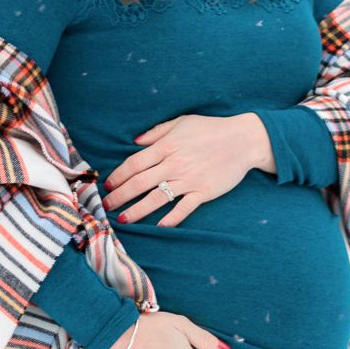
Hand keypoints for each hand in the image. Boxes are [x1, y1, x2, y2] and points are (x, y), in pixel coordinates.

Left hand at [102, 112, 268, 226]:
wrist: (243, 140)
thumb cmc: (211, 129)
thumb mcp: (182, 122)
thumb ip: (157, 132)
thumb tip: (135, 141)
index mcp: (167, 146)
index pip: (135, 163)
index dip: (118, 175)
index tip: (107, 185)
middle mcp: (174, 164)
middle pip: (140, 183)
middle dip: (120, 195)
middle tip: (106, 206)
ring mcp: (189, 180)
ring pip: (157, 198)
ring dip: (137, 210)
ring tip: (123, 219)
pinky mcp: (204, 192)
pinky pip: (184, 208)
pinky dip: (171, 218)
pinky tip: (159, 226)